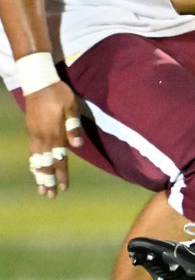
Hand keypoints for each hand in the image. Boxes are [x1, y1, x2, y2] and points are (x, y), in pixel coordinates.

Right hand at [23, 79, 84, 196]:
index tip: (63, 188)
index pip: (60, 159)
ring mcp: (35, 134)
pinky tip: (34, 167)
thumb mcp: (71, 108)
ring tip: (40, 188)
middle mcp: (43, 137)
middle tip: (48, 196)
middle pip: (46, 163)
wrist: (38, 83)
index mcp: (55, 134)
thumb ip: (73, 127)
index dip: (62, 174)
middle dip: (48, 180)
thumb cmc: (59, 94)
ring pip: (36, 159)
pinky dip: (33, 162)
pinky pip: (32, 151)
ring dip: (39, 174)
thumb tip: (77, 146)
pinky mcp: (31, 130)